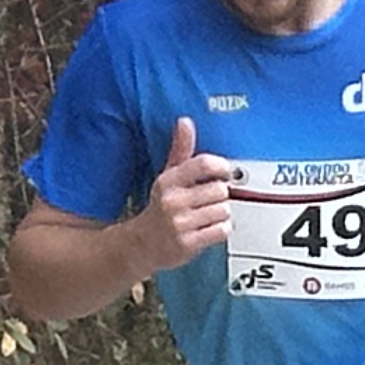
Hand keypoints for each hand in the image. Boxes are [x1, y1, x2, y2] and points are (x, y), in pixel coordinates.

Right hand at [138, 116, 233, 272]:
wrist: (140, 244)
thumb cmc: (160, 206)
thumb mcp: (167, 176)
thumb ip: (180, 149)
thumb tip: (185, 121)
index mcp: (168, 181)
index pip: (204, 164)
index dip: (221, 167)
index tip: (223, 173)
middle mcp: (172, 201)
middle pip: (220, 190)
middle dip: (220, 196)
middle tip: (207, 201)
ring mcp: (179, 223)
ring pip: (224, 210)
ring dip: (221, 214)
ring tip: (205, 216)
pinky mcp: (188, 244)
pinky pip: (222, 230)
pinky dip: (221, 230)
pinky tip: (207, 229)